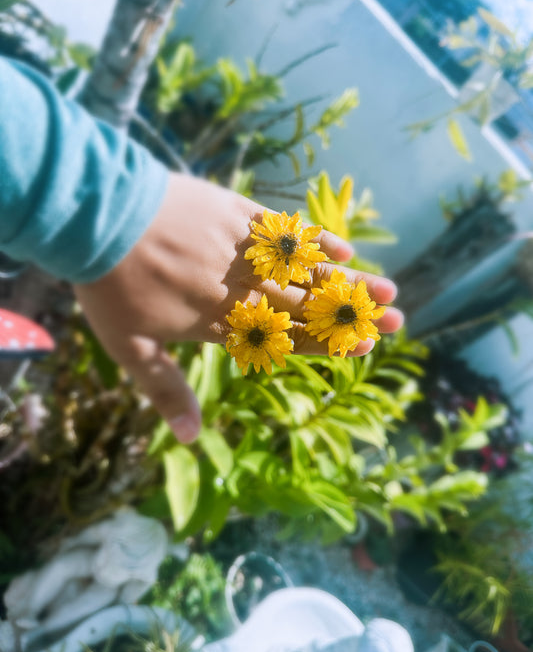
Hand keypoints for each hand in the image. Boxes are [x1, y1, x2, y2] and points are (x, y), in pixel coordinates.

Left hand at [74, 173, 402, 443]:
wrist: (97, 218)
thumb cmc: (111, 286)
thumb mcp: (130, 347)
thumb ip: (165, 390)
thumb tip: (191, 438)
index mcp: (223, 322)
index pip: (287, 338)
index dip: (328, 344)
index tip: (364, 349)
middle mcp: (243, 287)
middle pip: (307, 305)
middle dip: (353, 316)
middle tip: (396, 322)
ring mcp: (242, 249)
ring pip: (304, 270)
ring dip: (347, 281)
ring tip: (388, 289)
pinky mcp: (235, 213)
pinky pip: (282, 230)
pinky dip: (313, 240)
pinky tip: (342, 247)